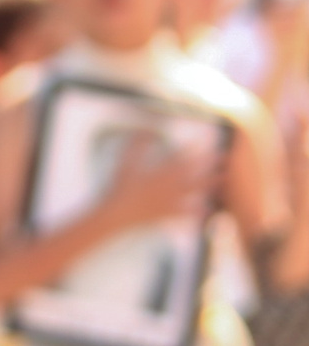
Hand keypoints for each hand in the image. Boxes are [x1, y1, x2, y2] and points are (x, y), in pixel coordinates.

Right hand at [97, 139, 217, 234]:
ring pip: (196, 191)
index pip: (181, 158)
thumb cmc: (120, 189)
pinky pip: (189, 212)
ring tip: (224, 179)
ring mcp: (172, 201)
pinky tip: (209, 208)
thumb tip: (143, 130)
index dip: (195, 149)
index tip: (207, 141)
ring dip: (211, 184)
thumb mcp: (125, 164)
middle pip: (195, 172)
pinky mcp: (169, 214)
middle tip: (227, 157)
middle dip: (211, 164)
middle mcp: (170, 187)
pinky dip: (200, 210)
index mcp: (160, 174)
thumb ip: (136, 147)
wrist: (117, 216)